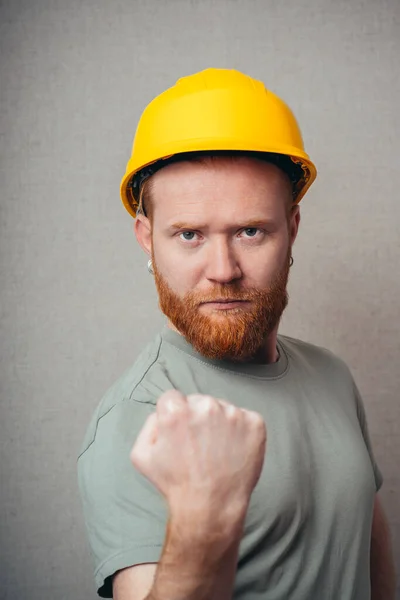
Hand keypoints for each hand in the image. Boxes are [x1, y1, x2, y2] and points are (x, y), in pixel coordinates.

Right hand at [130, 390, 265, 523]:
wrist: (211, 507)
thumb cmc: (175, 483)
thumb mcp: (141, 455)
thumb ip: (149, 424)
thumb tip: (163, 412)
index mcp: (176, 410)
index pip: (172, 397)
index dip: (174, 416)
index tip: (180, 433)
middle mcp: (206, 406)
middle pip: (198, 401)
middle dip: (197, 417)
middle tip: (198, 445)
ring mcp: (233, 414)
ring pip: (222, 408)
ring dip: (219, 423)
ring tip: (216, 450)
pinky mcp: (255, 423)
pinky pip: (245, 417)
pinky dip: (240, 431)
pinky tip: (232, 450)